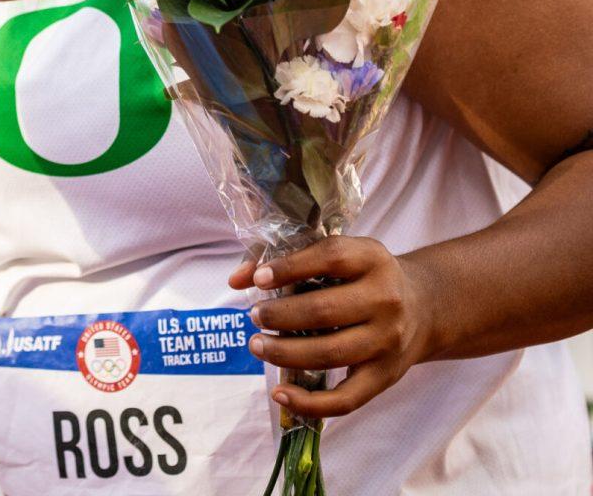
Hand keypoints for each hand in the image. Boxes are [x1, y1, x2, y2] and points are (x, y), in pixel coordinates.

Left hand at [230, 237, 434, 417]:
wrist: (422, 307)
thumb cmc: (364, 276)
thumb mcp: (340, 255)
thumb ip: (286, 259)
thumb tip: (236, 280)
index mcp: (372, 259)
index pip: (329, 258)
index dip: (290, 267)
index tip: (259, 279)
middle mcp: (385, 299)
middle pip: (324, 311)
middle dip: (280, 316)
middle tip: (255, 317)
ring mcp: (388, 341)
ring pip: (330, 354)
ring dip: (285, 353)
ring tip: (257, 345)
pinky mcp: (385, 377)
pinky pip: (346, 399)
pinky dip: (310, 403)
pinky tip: (280, 393)